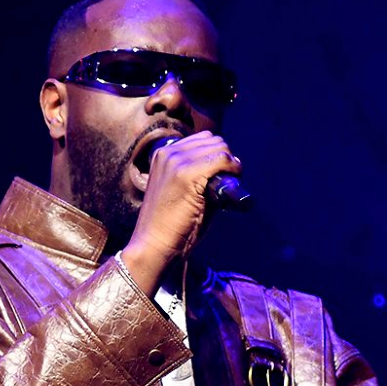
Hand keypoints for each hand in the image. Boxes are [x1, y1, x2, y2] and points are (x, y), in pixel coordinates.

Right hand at [122, 131, 241, 284]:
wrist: (153, 246)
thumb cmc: (169, 227)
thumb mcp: (179, 192)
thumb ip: (198, 175)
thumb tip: (226, 168)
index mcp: (163, 154)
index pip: (201, 139)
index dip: (218, 154)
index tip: (223, 173)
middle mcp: (169, 153)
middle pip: (213, 140)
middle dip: (226, 158)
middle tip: (229, 179)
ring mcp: (176, 162)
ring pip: (220, 147)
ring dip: (230, 164)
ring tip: (230, 182)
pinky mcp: (187, 175)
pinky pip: (222, 160)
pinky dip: (233, 169)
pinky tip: (232, 182)